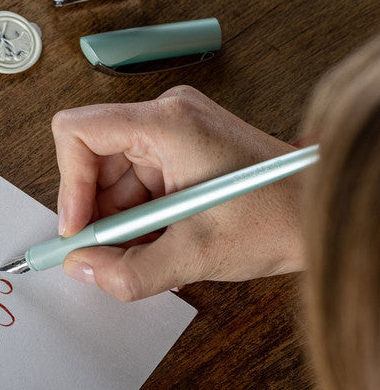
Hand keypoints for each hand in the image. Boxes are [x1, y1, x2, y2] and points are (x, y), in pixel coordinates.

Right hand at [53, 85, 305, 299]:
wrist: (321, 215)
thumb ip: (128, 271)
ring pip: (111, 179)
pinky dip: (137, 219)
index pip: (78, 133)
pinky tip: (158, 243)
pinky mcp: (179, 152)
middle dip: (96, 213)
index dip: (69, 185)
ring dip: (118, 222)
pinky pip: (135, 185)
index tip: (78, 228)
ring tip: (146, 252)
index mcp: (168, 124)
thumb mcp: (195, 255)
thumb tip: (82, 268)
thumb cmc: (277, 218)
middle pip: (92, 160)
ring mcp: (173, 133)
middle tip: (107, 255)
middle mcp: (166, 118)